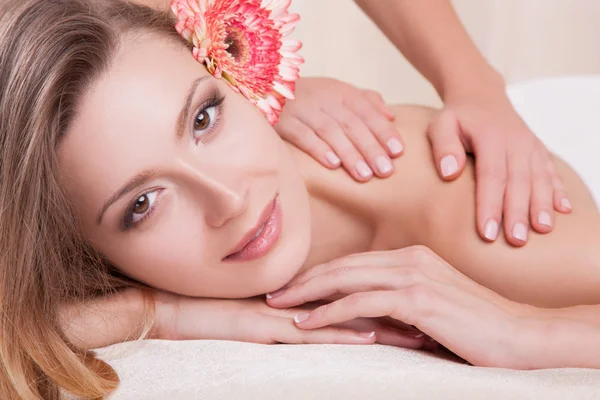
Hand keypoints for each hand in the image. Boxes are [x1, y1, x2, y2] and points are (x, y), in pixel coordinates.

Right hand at [153, 292, 421, 346]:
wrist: (181, 310)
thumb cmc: (226, 316)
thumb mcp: (274, 319)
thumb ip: (305, 318)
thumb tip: (338, 323)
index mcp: (310, 298)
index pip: (360, 298)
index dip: (398, 303)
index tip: (433, 312)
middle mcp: (304, 301)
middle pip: (363, 303)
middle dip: (404, 312)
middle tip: (442, 321)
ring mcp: (289, 311)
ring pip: (345, 316)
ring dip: (385, 323)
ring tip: (422, 332)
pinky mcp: (270, 326)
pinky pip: (311, 332)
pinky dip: (343, 333)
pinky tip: (370, 334)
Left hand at [267, 246, 535, 367]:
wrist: (520, 335)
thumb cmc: (477, 325)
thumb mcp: (432, 307)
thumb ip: (399, 303)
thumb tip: (366, 314)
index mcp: (413, 256)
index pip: (355, 261)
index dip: (322, 273)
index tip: (296, 285)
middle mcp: (410, 259)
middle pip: (344, 265)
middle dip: (305, 279)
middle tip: (275, 291)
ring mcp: (413, 276)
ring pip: (346, 279)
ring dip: (308, 293)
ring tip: (279, 305)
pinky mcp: (416, 299)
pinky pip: (361, 302)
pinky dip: (330, 312)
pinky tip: (308, 323)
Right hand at [275, 77, 403, 181]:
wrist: (265, 86)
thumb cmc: (309, 96)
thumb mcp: (337, 91)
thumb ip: (365, 101)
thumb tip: (391, 116)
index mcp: (340, 92)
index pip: (367, 111)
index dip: (383, 131)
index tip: (398, 151)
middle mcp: (324, 99)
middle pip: (352, 124)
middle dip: (371, 148)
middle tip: (386, 170)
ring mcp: (302, 109)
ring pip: (330, 132)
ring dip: (349, 154)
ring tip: (364, 175)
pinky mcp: (283, 121)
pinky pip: (303, 135)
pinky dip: (318, 149)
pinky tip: (333, 165)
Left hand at [429, 85, 570, 246]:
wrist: (481, 96)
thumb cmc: (456, 117)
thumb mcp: (441, 124)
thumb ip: (443, 146)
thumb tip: (449, 173)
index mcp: (491, 137)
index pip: (491, 175)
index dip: (490, 205)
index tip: (487, 233)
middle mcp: (516, 142)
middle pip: (518, 181)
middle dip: (518, 213)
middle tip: (516, 241)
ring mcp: (530, 146)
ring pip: (539, 178)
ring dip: (542, 205)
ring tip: (542, 230)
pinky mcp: (539, 151)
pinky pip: (551, 172)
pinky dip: (558, 191)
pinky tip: (563, 211)